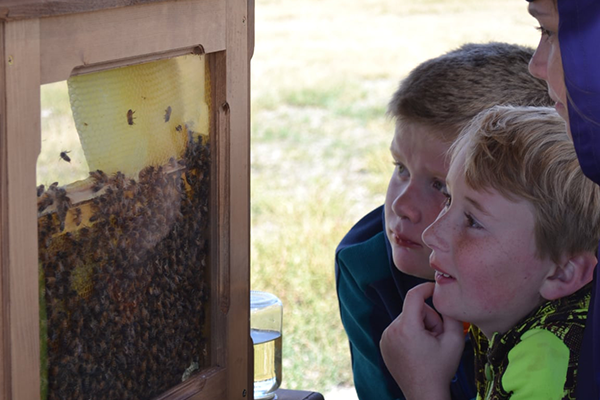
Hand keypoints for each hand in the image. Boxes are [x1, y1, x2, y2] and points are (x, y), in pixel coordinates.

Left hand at [380, 282, 464, 399]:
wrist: (424, 393)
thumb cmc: (440, 369)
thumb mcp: (455, 340)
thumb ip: (452, 315)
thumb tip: (445, 298)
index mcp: (407, 328)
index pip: (413, 295)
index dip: (426, 288)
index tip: (435, 288)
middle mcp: (391, 331)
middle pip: (413, 310)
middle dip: (428, 319)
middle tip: (436, 338)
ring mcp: (385, 338)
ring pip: (407, 319)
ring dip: (419, 327)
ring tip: (426, 346)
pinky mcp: (384, 344)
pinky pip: (399, 328)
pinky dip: (409, 334)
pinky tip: (416, 349)